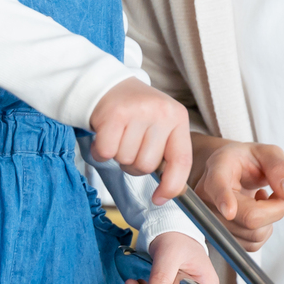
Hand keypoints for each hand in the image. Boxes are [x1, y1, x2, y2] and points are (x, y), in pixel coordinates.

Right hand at [90, 77, 192, 203]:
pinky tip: (104, 136)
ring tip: (119, 136)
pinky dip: (101, 152)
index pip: (182, 160)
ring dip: (118, 156)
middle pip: (147, 165)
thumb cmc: (136, 113)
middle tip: (130, 144)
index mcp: (178, 118)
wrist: (108, 85)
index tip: (159, 199)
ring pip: (126, 160)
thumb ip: (168, 154)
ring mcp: (138, 112)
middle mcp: (161, 113)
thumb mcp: (161, 125)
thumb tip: (167, 193)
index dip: (172, 186)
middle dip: (134, 164)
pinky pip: (106, 153)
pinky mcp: (113, 114)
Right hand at [196, 142, 283, 249]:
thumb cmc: (248, 161)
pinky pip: (251, 245)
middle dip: (274, 209)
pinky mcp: (217, 236)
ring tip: (261, 200)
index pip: (218, 185)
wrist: (230, 172)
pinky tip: (255, 213)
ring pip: (252, 235)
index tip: (229, 210)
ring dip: (268, 221)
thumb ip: (280, 167)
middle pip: (248, 217)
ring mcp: (208, 219)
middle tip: (273, 194)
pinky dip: (262, 231)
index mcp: (218, 168)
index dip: (224, 199)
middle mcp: (207, 195)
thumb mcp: (268, 153)